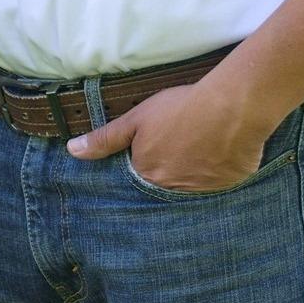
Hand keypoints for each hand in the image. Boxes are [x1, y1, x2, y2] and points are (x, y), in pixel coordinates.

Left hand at [67, 81, 273, 192]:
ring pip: (190, 188)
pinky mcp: (226, 189)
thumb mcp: (137, 118)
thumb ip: (105, 138)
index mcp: (148, 175)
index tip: (154, 153)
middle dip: (167, 173)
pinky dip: (215, 176)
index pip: (139, 180)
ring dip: (190, 176)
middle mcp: (172, 192)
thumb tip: (73, 150)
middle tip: (178, 151)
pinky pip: (216, 188)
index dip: (145, 164)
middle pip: (164, 187)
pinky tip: (218, 157)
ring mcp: (201, 193)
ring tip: (197, 152)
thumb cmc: (181, 109)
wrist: (231, 109)